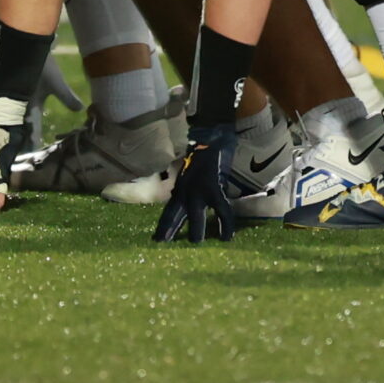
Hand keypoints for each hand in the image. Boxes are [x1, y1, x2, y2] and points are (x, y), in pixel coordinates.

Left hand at [152, 124, 238, 244]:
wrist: (216, 138)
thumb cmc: (204, 156)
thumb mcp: (190, 173)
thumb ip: (189, 188)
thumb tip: (189, 203)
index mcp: (180, 189)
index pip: (168, 212)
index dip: (163, 226)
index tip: (156, 241)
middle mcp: (186, 191)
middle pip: (174, 215)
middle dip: (170, 230)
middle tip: (164, 245)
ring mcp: (199, 190)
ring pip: (195, 216)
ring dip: (196, 231)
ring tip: (197, 244)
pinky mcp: (214, 188)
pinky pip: (221, 210)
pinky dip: (224, 224)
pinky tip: (226, 236)